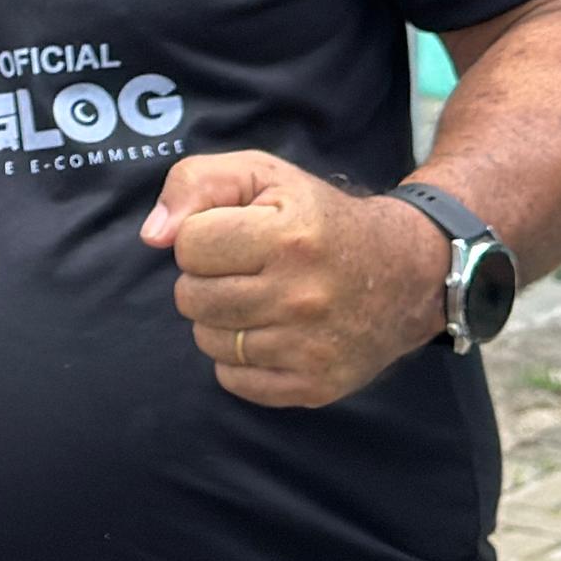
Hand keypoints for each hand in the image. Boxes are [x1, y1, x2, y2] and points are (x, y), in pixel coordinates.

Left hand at [140, 154, 442, 407]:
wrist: (406, 272)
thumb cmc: (319, 217)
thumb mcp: (263, 175)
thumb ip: (196, 183)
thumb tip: (153, 236)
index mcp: (288, 235)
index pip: (189, 245)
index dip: (202, 237)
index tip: (234, 234)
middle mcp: (301, 295)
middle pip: (191, 298)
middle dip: (206, 280)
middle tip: (245, 270)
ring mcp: (310, 347)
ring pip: (208, 341)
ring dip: (220, 320)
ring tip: (258, 299)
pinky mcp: (316, 386)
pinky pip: (234, 380)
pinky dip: (239, 360)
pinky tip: (269, 333)